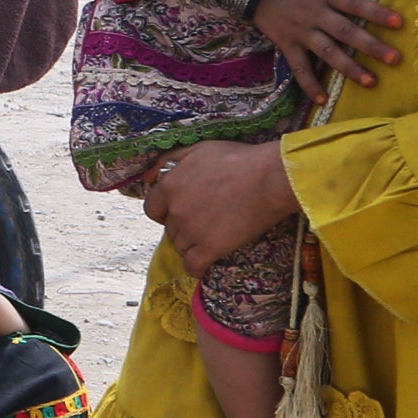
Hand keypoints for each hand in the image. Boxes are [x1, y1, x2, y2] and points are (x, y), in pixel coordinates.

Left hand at [144, 140, 298, 273]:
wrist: (269, 178)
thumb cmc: (237, 160)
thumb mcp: (197, 149)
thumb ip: (168, 161)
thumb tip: (148, 177)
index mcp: (169, 186)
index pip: (152, 209)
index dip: (165, 211)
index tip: (180, 210)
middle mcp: (176, 210)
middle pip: (169, 228)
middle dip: (182, 226)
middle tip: (205, 220)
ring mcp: (192, 231)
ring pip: (180, 246)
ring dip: (191, 244)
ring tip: (212, 236)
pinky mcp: (211, 248)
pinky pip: (193, 266)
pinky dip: (196, 268)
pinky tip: (204, 265)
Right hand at [251, 0, 402, 102]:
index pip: (356, 4)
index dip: (377, 12)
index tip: (399, 23)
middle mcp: (316, 14)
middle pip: (346, 32)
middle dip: (371, 46)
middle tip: (394, 59)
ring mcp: (301, 31)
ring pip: (327, 52)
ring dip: (348, 67)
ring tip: (370, 81)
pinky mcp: (287, 44)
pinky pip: (299, 67)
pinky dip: (309, 84)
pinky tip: (322, 100)